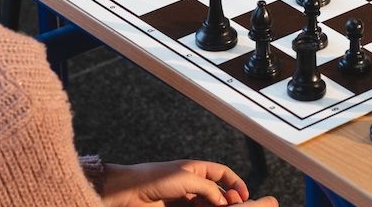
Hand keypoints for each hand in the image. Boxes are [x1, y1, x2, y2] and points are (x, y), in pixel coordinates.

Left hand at [101, 159, 277, 206]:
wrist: (127, 193)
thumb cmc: (152, 178)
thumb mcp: (186, 179)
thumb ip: (208, 188)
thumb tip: (223, 199)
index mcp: (195, 169)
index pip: (222, 173)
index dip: (235, 182)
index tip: (244, 195)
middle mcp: (191, 182)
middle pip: (217, 190)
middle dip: (229, 198)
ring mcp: (184, 198)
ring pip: (207, 204)